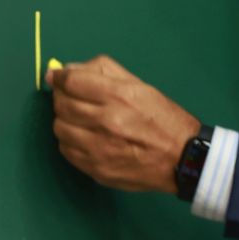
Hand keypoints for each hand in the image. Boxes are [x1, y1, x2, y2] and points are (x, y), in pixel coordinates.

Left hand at [49, 55, 201, 193]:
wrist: (182, 158)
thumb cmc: (162, 118)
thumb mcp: (139, 85)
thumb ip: (103, 71)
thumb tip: (68, 69)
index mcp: (119, 96)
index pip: (72, 82)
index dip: (59, 77)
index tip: (56, 76)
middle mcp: (107, 122)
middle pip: (62, 104)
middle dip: (61, 96)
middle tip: (68, 96)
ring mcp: (100, 149)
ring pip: (59, 128)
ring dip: (64, 119)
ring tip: (78, 118)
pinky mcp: (97, 169)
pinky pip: (66, 151)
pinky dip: (69, 140)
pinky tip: (83, 136)